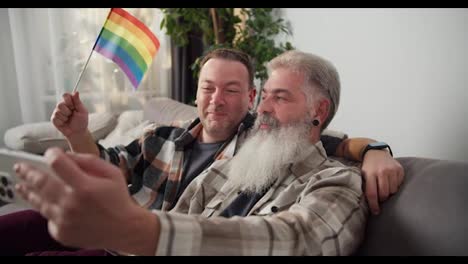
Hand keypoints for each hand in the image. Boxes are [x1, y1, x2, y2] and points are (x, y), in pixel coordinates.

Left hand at [14, 148, 153, 252]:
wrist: (125, 229)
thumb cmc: (118, 199)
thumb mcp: (112, 173)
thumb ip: (88, 161)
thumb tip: (65, 155)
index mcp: (85, 186)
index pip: (57, 163)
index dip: (52, 155)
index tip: (51, 153)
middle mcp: (71, 203)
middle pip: (41, 182)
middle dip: (28, 172)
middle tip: (21, 167)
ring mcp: (64, 220)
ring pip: (38, 202)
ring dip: (28, 191)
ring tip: (21, 184)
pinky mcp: (61, 233)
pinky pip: (47, 217)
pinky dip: (47, 209)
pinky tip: (46, 203)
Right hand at [51, 92, 87, 138]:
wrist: (78, 132)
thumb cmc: (81, 121)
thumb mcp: (82, 111)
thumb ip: (78, 101)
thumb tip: (76, 91)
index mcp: (70, 102)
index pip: (65, 95)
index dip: (68, 100)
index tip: (73, 106)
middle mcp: (62, 106)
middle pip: (60, 104)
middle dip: (68, 111)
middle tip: (72, 114)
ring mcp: (57, 112)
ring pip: (58, 112)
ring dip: (65, 117)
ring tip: (69, 119)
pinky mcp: (54, 119)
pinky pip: (55, 118)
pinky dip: (62, 121)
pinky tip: (64, 123)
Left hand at [361, 149, 403, 214]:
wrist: (376, 153)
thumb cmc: (368, 167)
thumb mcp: (363, 175)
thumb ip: (365, 187)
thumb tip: (367, 204)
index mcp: (370, 174)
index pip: (372, 193)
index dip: (374, 205)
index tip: (376, 212)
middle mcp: (382, 171)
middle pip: (384, 194)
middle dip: (382, 198)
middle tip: (380, 197)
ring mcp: (392, 170)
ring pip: (393, 190)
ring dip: (389, 192)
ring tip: (384, 187)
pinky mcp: (399, 169)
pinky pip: (399, 185)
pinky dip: (395, 186)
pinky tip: (390, 181)